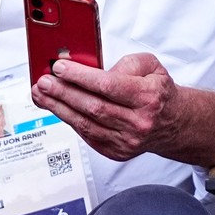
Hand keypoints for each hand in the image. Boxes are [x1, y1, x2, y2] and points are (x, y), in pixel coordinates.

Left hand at [31, 53, 180, 161]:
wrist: (174, 123)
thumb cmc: (157, 92)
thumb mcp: (150, 67)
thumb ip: (125, 62)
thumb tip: (94, 68)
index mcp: (148, 97)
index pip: (108, 86)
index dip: (80, 76)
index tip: (59, 67)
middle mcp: (139, 122)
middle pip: (93, 106)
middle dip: (62, 92)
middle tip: (43, 82)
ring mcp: (128, 140)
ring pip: (86, 124)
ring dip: (58, 108)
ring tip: (40, 94)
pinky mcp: (117, 151)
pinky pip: (86, 135)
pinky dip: (68, 120)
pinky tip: (56, 108)